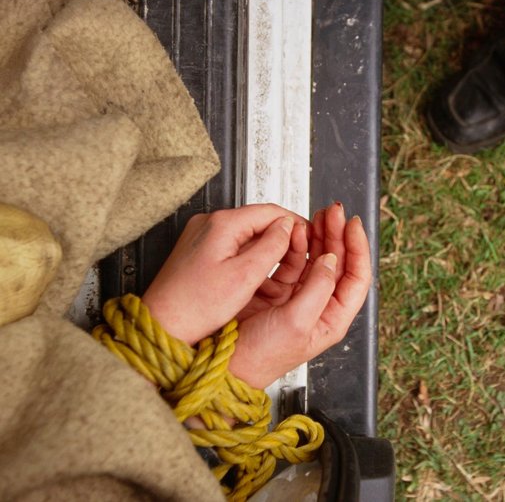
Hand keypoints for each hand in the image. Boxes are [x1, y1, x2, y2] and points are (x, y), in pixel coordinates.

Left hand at [142, 204, 307, 344]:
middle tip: (301, 253)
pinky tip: (256, 273)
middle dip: (281, 235)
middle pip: (258, 220)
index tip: (311, 236)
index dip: (295, 223)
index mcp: (221, 224)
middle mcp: (209, 224)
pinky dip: (249, 255)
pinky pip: (232, 245)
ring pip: (246, 234)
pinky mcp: (198, 251)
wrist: (162, 325)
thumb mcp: (245, 276)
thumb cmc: (195, 306)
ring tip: (282, 266)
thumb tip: (288, 227)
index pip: (270, 210)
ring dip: (266, 246)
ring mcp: (201, 236)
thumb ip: (271, 247)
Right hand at [228, 203, 371, 387]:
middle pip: (338, 263)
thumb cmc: (260, 357)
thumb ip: (317, 289)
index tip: (351, 224)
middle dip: (336, 234)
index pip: (356, 277)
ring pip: (315, 258)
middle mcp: (318, 306)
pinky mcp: (276, 290)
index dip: (357, 248)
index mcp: (332, 318)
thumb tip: (331, 260)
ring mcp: (297, 297)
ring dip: (316, 236)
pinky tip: (293, 232)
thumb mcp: (296, 323)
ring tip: (314, 217)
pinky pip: (290, 261)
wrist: (224, 365)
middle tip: (331, 212)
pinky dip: (293, 244)